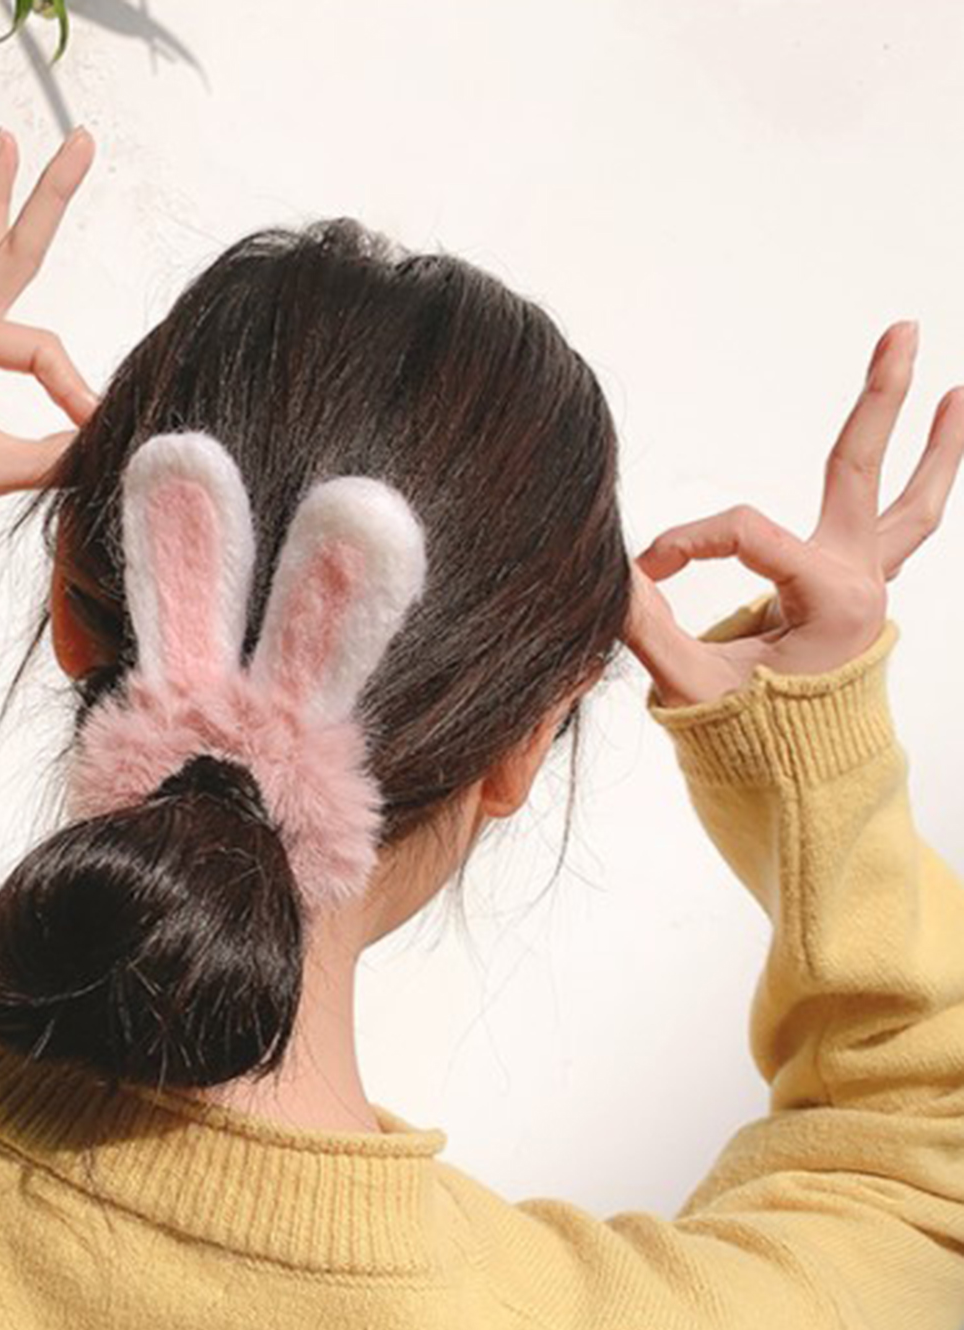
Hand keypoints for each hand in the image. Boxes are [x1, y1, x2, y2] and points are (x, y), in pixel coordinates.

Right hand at [624, 321, 963, 707]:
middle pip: (870, 478)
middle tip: (905, 330)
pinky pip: (894, 533)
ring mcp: (868, 588)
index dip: (685, 541)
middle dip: (885, 402)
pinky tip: (929, 450)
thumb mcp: (692, 687)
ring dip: (937, 450)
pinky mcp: (857, 597)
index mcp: (830, 602)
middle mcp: (860, 584)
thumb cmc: (752, 740)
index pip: (744, 533)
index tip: (645, 571)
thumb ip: (649, 626)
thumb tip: (615, 571)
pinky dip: (913, 492)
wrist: (799, 786)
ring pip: (911, 508)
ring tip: (959, 394)